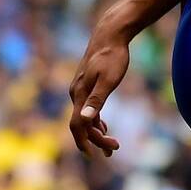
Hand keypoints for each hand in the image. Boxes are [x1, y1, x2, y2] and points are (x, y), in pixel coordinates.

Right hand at [68, 21, 129, 157]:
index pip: (78, 125)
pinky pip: (88, 109)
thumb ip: (98, 99)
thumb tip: (87, 119)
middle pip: (81, 124)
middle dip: (95, 140)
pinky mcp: (86, 85)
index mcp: (80, 94)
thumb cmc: (113, 56)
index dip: (85, 141)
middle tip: (114, 150)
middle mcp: (76, 93)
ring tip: (112, 146)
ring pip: (85, 117)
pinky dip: (95, 121)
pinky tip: (103, 127)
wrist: (110, 34)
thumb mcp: (109, 78)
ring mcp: (80, 89)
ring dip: (96, 133)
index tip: (95, 155)